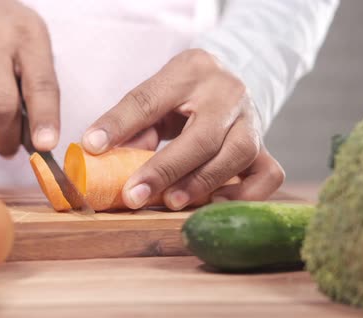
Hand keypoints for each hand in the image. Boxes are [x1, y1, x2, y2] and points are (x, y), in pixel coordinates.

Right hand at [0, 0, 59, 155]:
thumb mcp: (34, 43)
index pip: (39, 84)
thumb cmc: (8, 29)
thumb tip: (39, 136)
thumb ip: (40, 84)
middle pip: (1, 105)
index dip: (43, 119)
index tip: (45, 145)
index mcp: (27, 37)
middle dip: (7, 137)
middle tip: (11, 148)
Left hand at [81, 49, 284, 209]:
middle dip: (166, 170)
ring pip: (237, 155)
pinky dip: (244, 195)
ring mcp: (252, 120)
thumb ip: (131, 122)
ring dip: (202, 184)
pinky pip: (269, 175)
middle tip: (134, 196)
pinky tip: (215, 202)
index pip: (149, 99)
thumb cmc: (182, 96)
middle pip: (201, 136)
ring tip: (171, 202)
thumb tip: (100, 154)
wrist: (228, 85)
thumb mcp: (155, 95)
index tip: (93, 147)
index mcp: (190, 70)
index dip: (120, 125)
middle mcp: (228, 92)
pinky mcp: (265, 146)